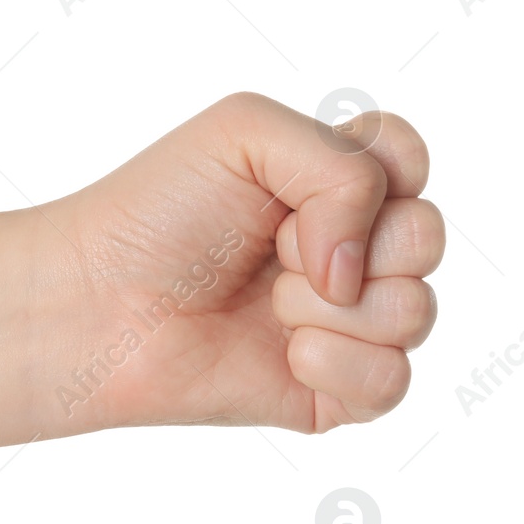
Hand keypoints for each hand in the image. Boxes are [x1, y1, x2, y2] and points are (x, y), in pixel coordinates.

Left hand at [39, 93, 442, 433]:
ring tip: (263, 305)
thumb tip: (359, 265)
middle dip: (350, 240)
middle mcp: (345, 254)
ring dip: (330, 305)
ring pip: (414, 311)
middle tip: (269, 251)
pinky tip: (282, 353)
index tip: (291, 192)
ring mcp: (342, 326)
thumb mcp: (247, 132)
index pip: (410, 163)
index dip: (372, 175)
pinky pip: (394, 380)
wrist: (97, 305)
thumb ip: (347, 162)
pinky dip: (336, 361)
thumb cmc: (153, 216)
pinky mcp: (331, 391)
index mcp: (329, 187)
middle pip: (426, 237)